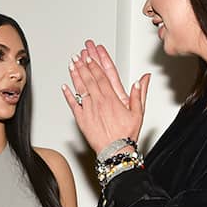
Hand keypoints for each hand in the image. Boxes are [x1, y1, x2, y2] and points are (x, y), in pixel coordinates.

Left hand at [62, 39, 149, 154]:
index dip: (95, 64)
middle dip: (83, 65)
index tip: (90, 56)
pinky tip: (64, 87)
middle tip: (79, 55)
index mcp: (112, 98)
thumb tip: (142, 80)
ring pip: (80, 88)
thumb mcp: (138, 113)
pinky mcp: (81, 119)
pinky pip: (73, 104)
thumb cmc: (126, 134)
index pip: (102, 76)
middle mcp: (99, 102)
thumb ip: (140, 94)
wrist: (115, 151)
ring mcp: (88, 109)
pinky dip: (68, 95)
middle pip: (89, 78)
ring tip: (71, 64)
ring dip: (75, 75)